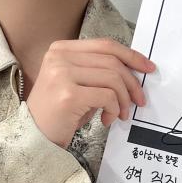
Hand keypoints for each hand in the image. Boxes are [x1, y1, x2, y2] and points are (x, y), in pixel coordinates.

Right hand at [26, 39, 155, 148]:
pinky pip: (107, 97)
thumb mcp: (77, 85)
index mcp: (61, 49)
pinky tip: (107, 120)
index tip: (147, 68)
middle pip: (112, 61)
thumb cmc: (59, 113)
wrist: (34, 138)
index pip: (105, 45)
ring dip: (124, 100)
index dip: (130, 55)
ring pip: (113, 78)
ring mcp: (62, 74)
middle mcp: (59, 57)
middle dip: (132, 83)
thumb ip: (99, 72)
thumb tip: (134, 71)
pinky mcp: (68, 95)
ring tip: (121, 114)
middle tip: (139, 101)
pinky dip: (115, 109)